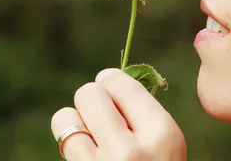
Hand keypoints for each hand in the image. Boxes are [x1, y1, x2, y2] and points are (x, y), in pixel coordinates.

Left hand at [51, 68, 186, 160]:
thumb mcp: (166, 145)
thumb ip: (142, 112)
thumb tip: (106, 77)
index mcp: (162, 134)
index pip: (119, 82)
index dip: (110, 82)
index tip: (110, 90)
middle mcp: (131, 151)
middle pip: (88, 94)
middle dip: (92, 100)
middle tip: (101, 116)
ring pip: (65, 118)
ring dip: (75, 123)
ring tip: (91, 136)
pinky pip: (64, 144)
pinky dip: (71, 144)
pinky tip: (87, 155)